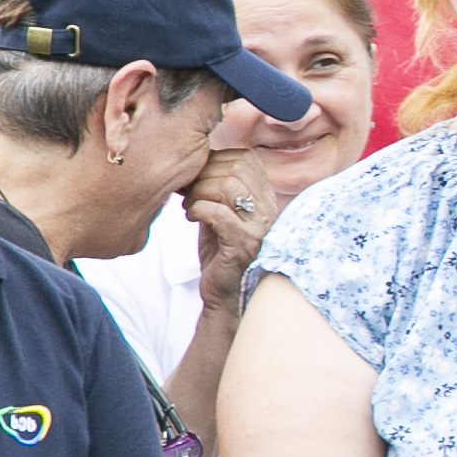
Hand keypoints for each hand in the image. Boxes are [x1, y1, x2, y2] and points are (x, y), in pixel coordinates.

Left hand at [184, 148, 279, 293]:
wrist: (227, 296)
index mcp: (266, 199)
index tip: (197, 176)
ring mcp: (259, 228)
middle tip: (187, 192)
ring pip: (227, 187)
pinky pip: (218, 213)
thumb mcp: (222, 214)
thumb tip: (193, 160)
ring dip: (199, 192)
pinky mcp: (243, 246)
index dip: (216, 160)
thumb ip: (217, 188)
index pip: (246, 159)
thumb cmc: (220, 253)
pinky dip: (198, 209)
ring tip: (189, 206)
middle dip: (203, 175)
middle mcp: (268, 211)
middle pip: (236, 169)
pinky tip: (192, 218)